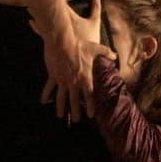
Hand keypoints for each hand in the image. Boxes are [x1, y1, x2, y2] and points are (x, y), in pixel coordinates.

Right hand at [40, 0, 114, 121]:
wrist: (62, 41)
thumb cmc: (79, 45)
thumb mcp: (95, 48)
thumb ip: (107, 53)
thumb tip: (115, 56)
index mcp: (85, 77)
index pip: (89, 95)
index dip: (91, 106)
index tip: (91, 115)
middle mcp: (74, 81)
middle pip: (75, 100)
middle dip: (75, 112)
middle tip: (76, 120)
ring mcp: (62, 80)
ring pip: (61, 98)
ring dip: (61, 108)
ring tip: (61, 116)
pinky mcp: (53, 76)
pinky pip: (49, 88)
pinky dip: (46, 95)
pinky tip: (44, 102)